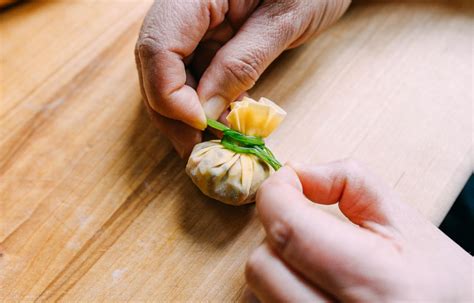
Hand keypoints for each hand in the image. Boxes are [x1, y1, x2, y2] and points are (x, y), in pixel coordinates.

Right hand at [135, 0, 350, 156]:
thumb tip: (205, 113)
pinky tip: (225, 120)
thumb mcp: (283, 21)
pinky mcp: (205, 39)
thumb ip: (241, 63)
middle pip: (155, 67)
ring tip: (217, 141)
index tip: (202, 124)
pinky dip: (205, 103)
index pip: (158, 48)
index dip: (171, 94)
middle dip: (174, 114)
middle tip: (200, 150)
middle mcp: (182, 8)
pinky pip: (193, 76)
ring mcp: (192, 24)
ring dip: (189, 114)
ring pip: (170, 77)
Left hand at [245, 160, 471, 301]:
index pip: (290, 231)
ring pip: (258, 290)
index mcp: (378, 285)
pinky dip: (277, 288)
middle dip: (277, 232)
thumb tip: (296, 172)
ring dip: (277, 263)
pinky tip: (308, 283)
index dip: (276, 195)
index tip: (285, 180)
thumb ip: (350, 182)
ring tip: (314, 259)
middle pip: (264, 265)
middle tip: (307, 225)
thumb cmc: (438, 281)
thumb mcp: (405, 221)